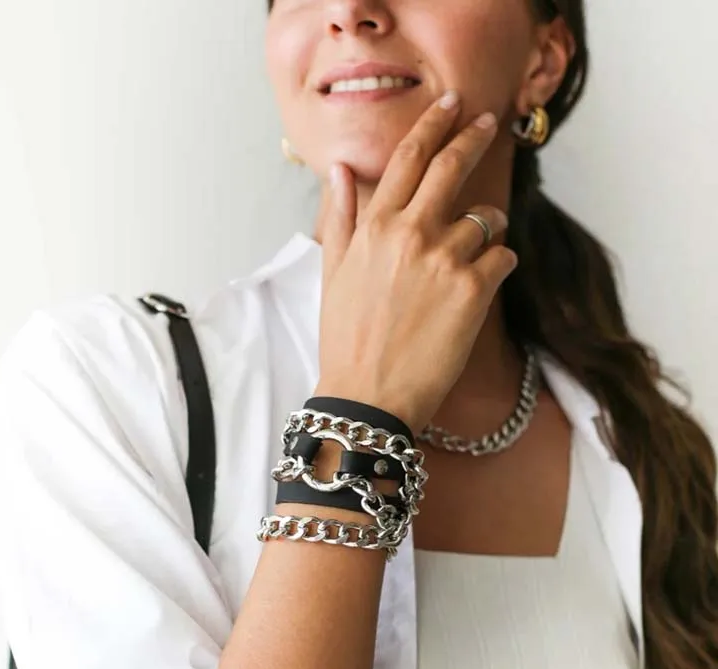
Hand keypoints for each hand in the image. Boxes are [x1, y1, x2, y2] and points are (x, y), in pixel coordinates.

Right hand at [315, 91, 516, 433]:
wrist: (367, 395)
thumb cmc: (346, 339)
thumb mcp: (334, 274)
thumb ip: (341, 218)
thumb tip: (342, 172)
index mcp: (375, 227)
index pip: (408, 159)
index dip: (433, 125)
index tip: (452, 105)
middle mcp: (411, 234)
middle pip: (452, 167)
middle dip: (474, 137)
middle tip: (488, 122)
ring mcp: (444, 260)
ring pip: (486, 219)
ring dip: (487, 228)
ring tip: (472, 254)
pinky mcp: (473, 291)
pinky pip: (503, 258)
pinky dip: (498, 266)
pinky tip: (479, 287)